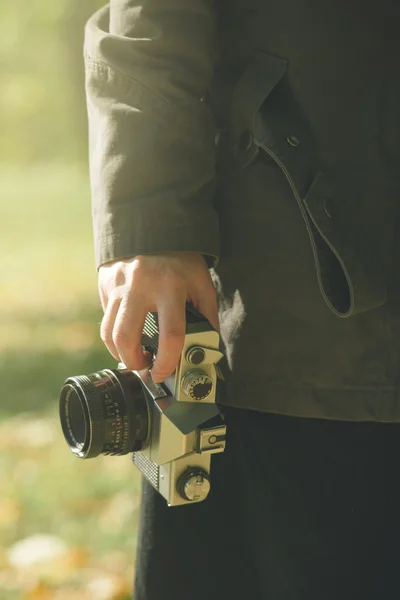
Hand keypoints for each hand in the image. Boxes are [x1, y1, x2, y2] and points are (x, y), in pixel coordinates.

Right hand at [98, 252, 218, 382]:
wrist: (155, 225)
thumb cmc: (182, 259)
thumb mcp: (201, 283)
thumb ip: (206, 315)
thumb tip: (205, 349)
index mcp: (171, 286)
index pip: (170, 334)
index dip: (166, 362)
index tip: (164, 374)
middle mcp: (140, 285)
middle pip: (126, 337)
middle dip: (134, 362)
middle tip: (144, 368)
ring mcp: (118, 284)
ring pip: (108, 331)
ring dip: (119, 352)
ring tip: (134, 356)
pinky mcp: (105, 282)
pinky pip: (105, 316)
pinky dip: (113, 332)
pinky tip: (127, 332)